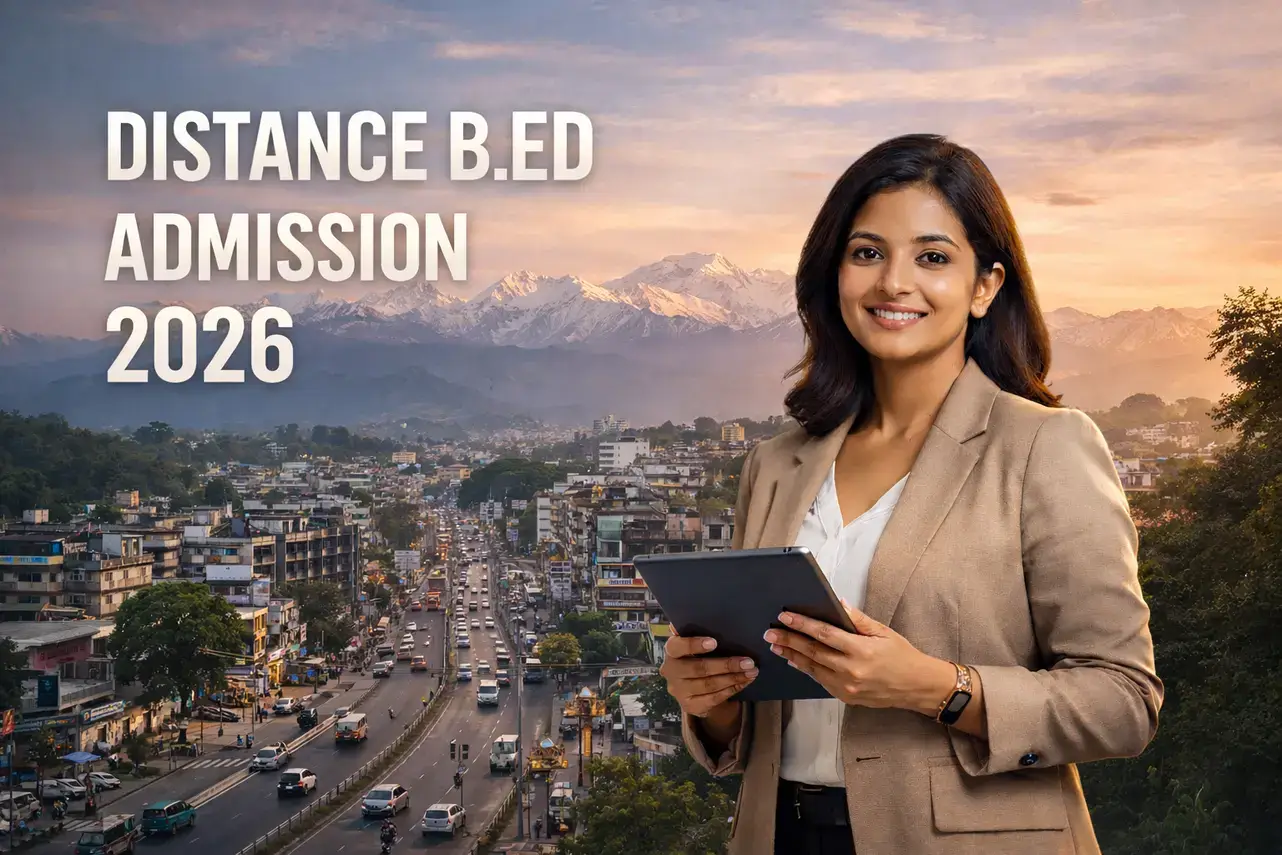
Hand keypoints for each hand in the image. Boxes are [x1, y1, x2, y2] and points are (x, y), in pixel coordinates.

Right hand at [659, 628, 757, 717]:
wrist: (691, 689)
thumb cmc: (696, 657)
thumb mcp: (694, 645)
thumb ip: (697, 633)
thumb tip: (703, 614)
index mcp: (671, 652)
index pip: (677, 647)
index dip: (694, 644)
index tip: (714, 642)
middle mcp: (671, 672)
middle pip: (698, 669)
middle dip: (726, 665)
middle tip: (748, 661)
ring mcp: (680, 692)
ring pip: (709, 685)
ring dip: (733, 678)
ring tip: (752, 671)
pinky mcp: (691, 706)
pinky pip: (714, 698)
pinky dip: (732, 689)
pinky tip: (745, 681)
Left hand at [765, 600, 950, 711]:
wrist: (917, 687)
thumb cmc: (902, 656)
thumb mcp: (883, 632)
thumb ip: (858, 619)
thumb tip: (837, 603)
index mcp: (862, 651)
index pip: (825, 634)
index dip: (802, 624)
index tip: (785, 616)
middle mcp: (852, 670)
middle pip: (813, 652)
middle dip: (789, 641)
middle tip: (770, 633)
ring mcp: (847, 686)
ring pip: (813, 669)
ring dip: (792, 656)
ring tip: (776, 646)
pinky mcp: (846, 697)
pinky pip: (821, 681)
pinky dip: (806, 670)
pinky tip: (795, 661)